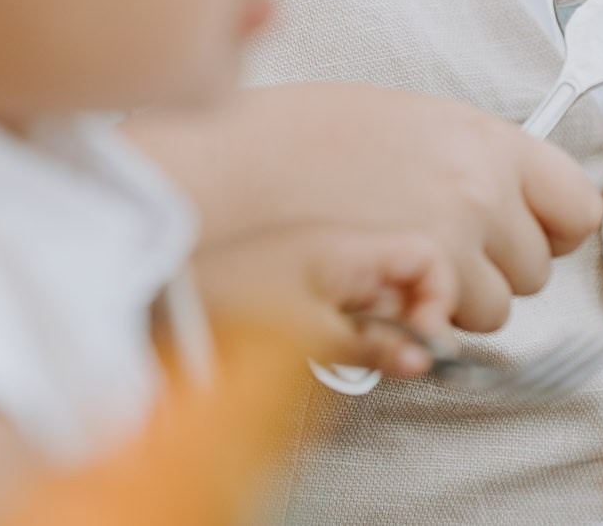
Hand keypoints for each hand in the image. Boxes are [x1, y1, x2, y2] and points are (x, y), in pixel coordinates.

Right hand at [130, 81, 602, 332]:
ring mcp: (452, 242)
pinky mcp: (418, 290)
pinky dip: (423, 323)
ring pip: (496, 308)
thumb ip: (462, 156)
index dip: (551, 226)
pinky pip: (451, 330)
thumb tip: (501, 190)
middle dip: (493, 269)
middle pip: (537, 267)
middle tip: (437, 249)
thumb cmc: (296, 137)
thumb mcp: (399, 119)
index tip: (526, 231)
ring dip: (457, 301)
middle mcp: (480, 188)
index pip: (576, 202)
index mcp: (481, 137)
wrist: (234, 167)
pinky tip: (382, 291)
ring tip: (398, 268)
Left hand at [190, 225, 455, 374]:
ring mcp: (325, 260)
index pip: (428, 258)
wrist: (163, 285)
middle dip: (421, 316)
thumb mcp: (307, 332)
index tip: (425, 342)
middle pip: (416, 275)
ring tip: (365, 350)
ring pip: (389, 292)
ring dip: (391, 325)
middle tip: (404, 351)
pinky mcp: (305, 278)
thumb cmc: (221, 294)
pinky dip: (360, 325)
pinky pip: (357, 299)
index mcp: (347, 244)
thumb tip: (425, 358)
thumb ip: (372, 344)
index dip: (439, 301)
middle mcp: (341, 245)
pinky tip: (338, 344)